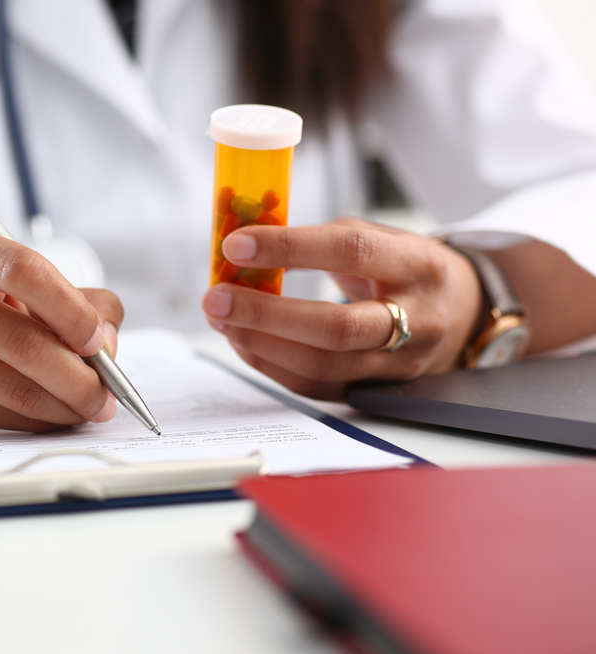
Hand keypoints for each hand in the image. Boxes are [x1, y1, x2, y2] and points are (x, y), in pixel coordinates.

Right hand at [0, 229, 123, 430]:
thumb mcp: (19, 286)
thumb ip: (78, 302)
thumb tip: (108, 344)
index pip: (23, 270)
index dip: (71, 310)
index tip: (99, 340)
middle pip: (21, 341)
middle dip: (78, 375)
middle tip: (108, 394)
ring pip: (10, 387)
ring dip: (63, 405)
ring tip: (89, 407)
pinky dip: (36, 420)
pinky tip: (54, 415)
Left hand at [200, 218, 481, 400]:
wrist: (462, 313)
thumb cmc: (403, 268)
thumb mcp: (378, 238)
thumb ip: (316, 240)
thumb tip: (243, 245)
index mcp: (417, 264)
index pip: (350, 251)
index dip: (288, 248)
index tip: (236, 244)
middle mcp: (417, 318)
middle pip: (335, 326)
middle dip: (264, 314)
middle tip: (216, 297)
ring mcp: (399, 363)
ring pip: (321, 365)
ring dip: (259, 343)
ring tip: (221, 318)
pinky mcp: (376, 390)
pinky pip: (314, 386)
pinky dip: (270, 364)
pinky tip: (243, 341)